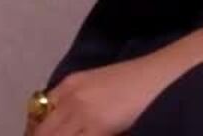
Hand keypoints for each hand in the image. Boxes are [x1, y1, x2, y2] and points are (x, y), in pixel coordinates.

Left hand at [31, 22, 202, 135]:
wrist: (167, 72)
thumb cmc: (142, 80)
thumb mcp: (104, 85)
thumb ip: (83, 103)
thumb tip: (73, 127)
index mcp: (70, 84)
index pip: (37, 116)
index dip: (35, 134)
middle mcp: (70, 97)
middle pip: (41, 132)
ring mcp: (82, 112)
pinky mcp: (97, 126)